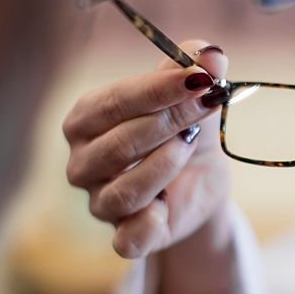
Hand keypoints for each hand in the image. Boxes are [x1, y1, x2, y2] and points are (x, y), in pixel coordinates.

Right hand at [63, 42, 230, 258]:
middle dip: (170, 122)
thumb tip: (212, 53)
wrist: (200, 180)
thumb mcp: (191, 95)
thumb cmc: (182, 129)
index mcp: (86, 120)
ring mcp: (100, 203)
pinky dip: (148, 225)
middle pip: (119, 145)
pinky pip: (127, 240)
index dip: (158, 89)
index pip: (113, 102)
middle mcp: (83, 163)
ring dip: (164, 167)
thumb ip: (195, 69)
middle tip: (208, 104)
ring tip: (189, 146)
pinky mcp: (124, 237)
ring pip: (123, 193)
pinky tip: (167, 206)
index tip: (201, 78)